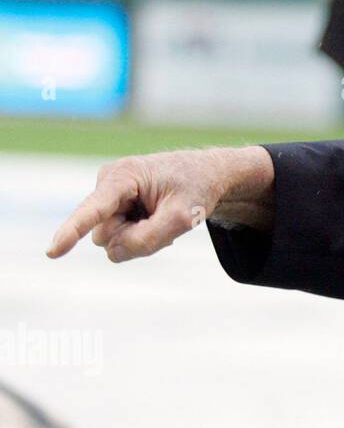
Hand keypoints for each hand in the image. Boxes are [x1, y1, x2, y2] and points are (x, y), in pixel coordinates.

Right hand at [46, 146, 274, 262]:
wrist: (207, 174)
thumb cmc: (197, 189)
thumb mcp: (184, 217)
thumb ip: (149, 239)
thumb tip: (111, 252)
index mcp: (124, 176)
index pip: (94, 210)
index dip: (72, 231)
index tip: (52, 252)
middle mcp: (108, 182)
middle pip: (106, 234)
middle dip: (135, 237)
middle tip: (166, 218)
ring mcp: (109, 195)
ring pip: (112, 239)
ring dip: (140, 236)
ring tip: (162, 216)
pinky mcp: (113, 205)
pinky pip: (119, 236)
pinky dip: (140, 235)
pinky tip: (156, 220)